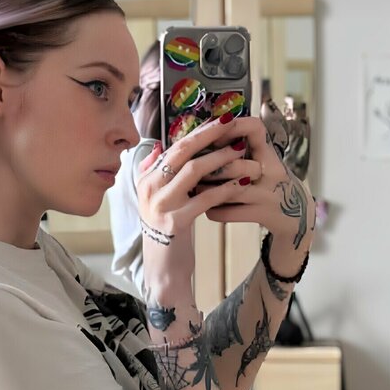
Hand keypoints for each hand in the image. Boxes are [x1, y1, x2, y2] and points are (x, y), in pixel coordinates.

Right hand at [134, 114, 263, 287]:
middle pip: (182, 152)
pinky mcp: (175, 222)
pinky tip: (243, 183)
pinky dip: (226, 189)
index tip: (220, 119)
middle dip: (209, 134)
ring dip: (220, 158)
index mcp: (146, 180)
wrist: (163, 269)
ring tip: (241, 151)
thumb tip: (160, 147)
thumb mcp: (158, 201)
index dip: (198, 131)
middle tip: (233, 123)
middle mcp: (150, 189)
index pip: (174, 147)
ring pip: (193, 171)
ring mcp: (161, 205)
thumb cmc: (167, 232)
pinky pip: (205, 198)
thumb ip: (154, 174)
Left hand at [198, 115, 315, 251]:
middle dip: (209, 167)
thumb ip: (237, 149)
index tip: (213, 134)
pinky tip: (205, 208)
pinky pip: (230, 213)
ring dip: (207, 189)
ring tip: (193, 188)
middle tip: (190, 168)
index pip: (255, 129)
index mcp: (269, 153)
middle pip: (235, 164)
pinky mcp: (263, 215)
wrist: (294, 216)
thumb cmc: (268, 183)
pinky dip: (214, 211)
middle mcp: (273, 171)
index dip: (233, 128)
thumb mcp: (261, 160)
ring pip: (230, 190)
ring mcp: (268, 195)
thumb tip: (202, 134)